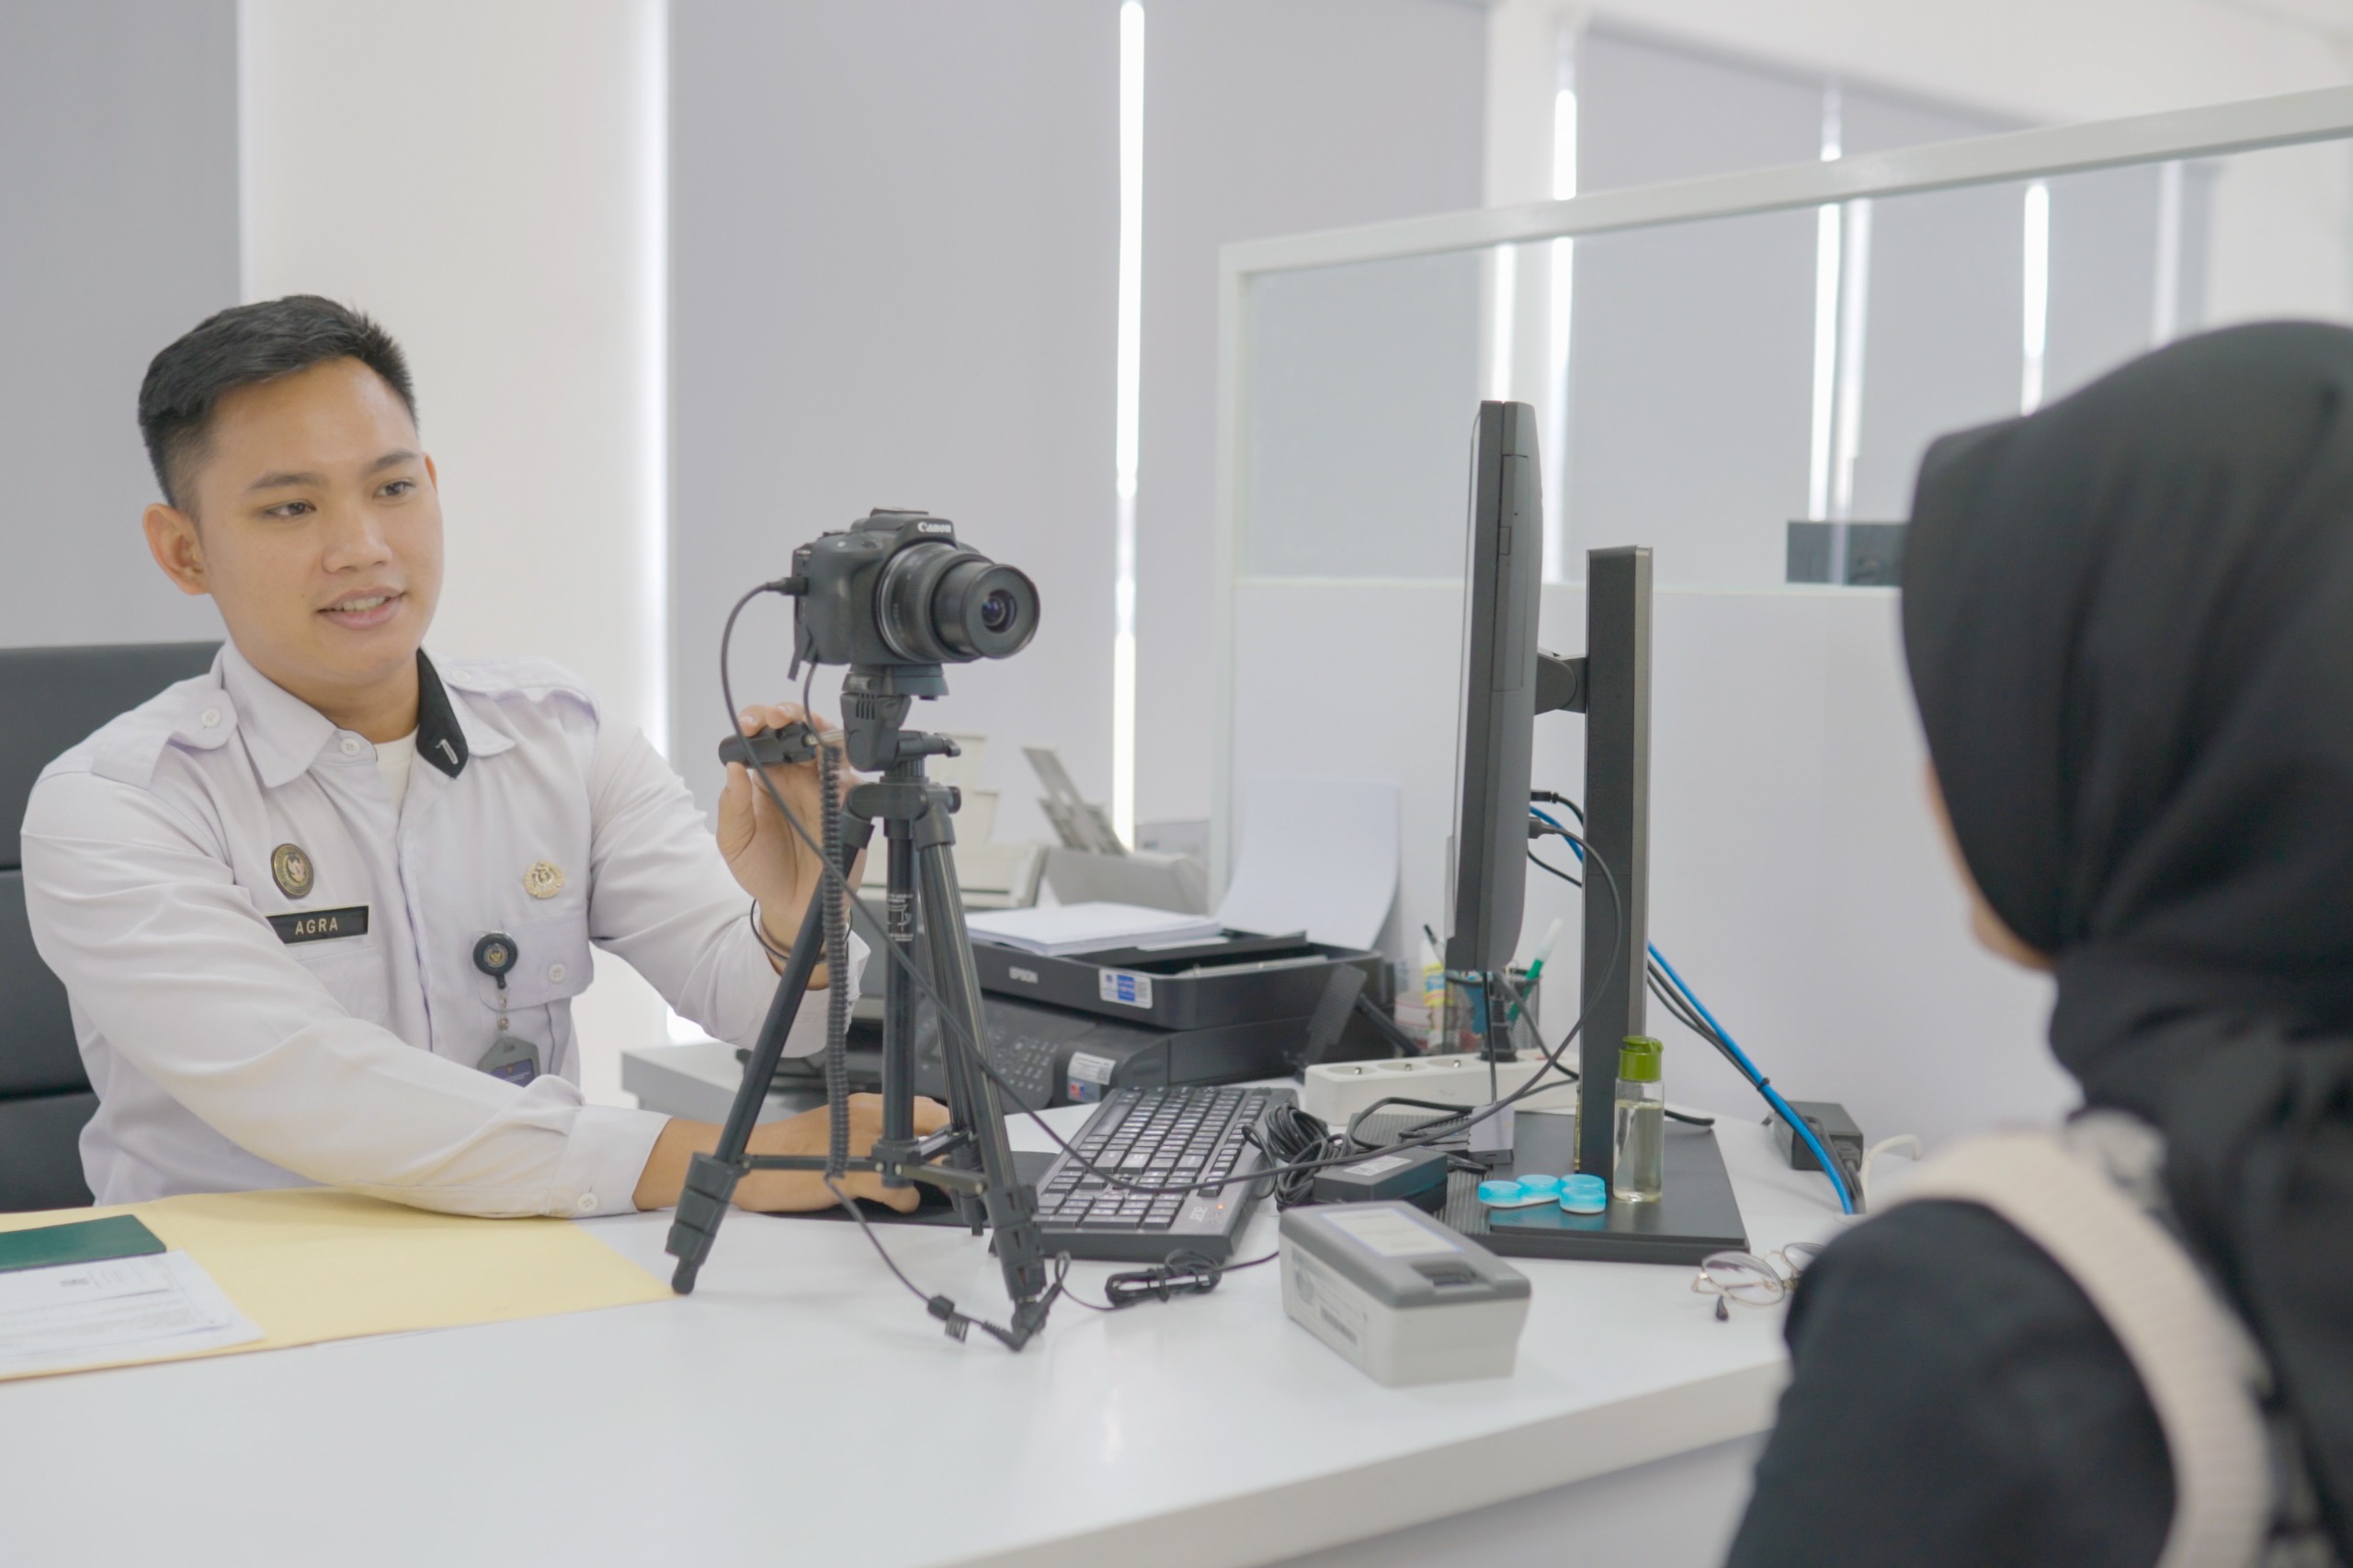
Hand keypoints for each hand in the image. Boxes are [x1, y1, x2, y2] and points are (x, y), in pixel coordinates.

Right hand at [631, 1095, 953, 1214]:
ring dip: (931, 1174)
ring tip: (932, 1188)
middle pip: (929, 1124)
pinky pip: (897, 1188)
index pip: (923, 1106)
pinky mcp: (854, 1174)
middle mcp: (869, 1117)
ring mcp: (863, 1144)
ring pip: (919, 1155)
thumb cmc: (791, 1151)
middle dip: (945, 1148)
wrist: (754, 1161)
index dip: (944, 1128)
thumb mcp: (837, 1128)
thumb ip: (871, 1132)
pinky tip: (898, 1203)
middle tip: (951, 1169)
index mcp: (866, 1105)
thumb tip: (906, 1150)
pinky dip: (905, 1200)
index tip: (954, 1146)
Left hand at [715, 702, 864, 973]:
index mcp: (767, 777)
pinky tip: (830, 766)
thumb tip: (732, 766)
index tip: (750, 724)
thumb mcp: (734, 840)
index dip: (758, 721)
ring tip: (808, 731)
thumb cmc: (762, 871)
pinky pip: (852, 779)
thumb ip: (733, 804)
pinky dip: (844, 766)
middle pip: (800, 730)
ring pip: (830, 745)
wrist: (791, 907)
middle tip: (779, 717)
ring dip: (820, 731)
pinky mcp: (847, 806)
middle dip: (791, 714)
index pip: (764, 736)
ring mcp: (824, 789)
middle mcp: (797, 777)